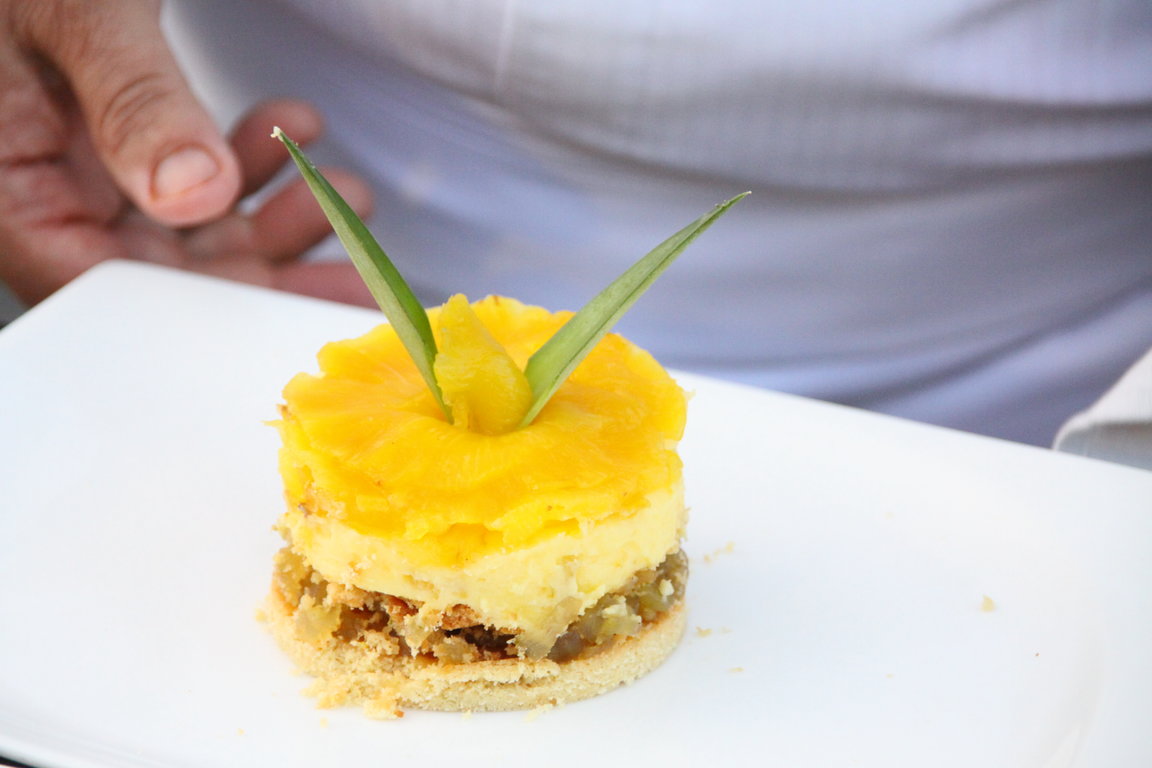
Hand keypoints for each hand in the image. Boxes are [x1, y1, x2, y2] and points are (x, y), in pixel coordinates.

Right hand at [0, 0, 374, 306]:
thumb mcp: (71, 12)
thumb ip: (130, 99)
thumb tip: (192, 194)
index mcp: (7, 186)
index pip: (101, 289)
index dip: (202, 317)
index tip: (291, 317)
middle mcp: (46, 189)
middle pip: (165, 277)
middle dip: (268, 276)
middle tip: (356, 278)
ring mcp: (85, 166)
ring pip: (194, 231)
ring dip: (279, 219)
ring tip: (343, 191)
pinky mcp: (122, 138)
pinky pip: (196, 176)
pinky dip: (254, 161)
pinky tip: (296, 128)